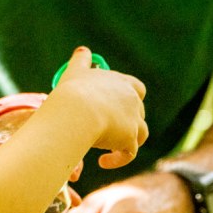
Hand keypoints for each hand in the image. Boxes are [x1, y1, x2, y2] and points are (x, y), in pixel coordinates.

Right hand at [48, 47, 147, 167]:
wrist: (76, 112)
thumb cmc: (73, 91)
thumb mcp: (75, 71)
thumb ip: (81, 60)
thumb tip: (82, 50)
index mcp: (121, 83)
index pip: (137, 88)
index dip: (130, 97)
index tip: (115, 104)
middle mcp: (132, 100)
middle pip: (139, 112)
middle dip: (126, 121)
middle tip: (106, 128)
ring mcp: (133, 120)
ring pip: (140, 133)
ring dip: (126, 141)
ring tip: (107, 146)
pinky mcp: (130, 139)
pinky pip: (129, 153)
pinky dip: (117, 159)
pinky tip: (103, 163)